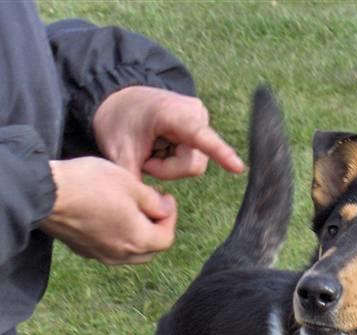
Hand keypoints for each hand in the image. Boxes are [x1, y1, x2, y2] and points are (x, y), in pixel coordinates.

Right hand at [41, 158, 176, 264]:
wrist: (45, 193)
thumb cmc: (89, 184)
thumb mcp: (129, 183)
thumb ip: (153, 201)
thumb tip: (164, 209)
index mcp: (138, 240)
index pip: (166, 238)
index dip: (170, 217)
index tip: (164, 197)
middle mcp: (121, 255)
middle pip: (150, 249)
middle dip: (155, 228)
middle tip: (151, 204)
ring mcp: (100, 255)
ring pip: (129, 251)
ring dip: (136, 234)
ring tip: (129, 209)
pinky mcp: (84, 250)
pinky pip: (109, 248)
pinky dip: (117, 236)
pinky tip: (108, 216)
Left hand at [92, 86, 243, 179]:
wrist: (119, 101)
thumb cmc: (119, 123)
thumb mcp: (119, 154)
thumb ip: (134, 182)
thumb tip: (154, 211)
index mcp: (172, 113)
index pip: (199, 137)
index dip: (219, 153)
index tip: (238, 168)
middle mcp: (195, 114)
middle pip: (191, 165)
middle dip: (166, 170)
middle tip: (144, 158)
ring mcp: (201, 121)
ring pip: (193, 165)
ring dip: (169, 167)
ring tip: (151, 150)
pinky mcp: (201, 129)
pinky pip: (192, 159)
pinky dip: (173, 160)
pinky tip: (160, 147)